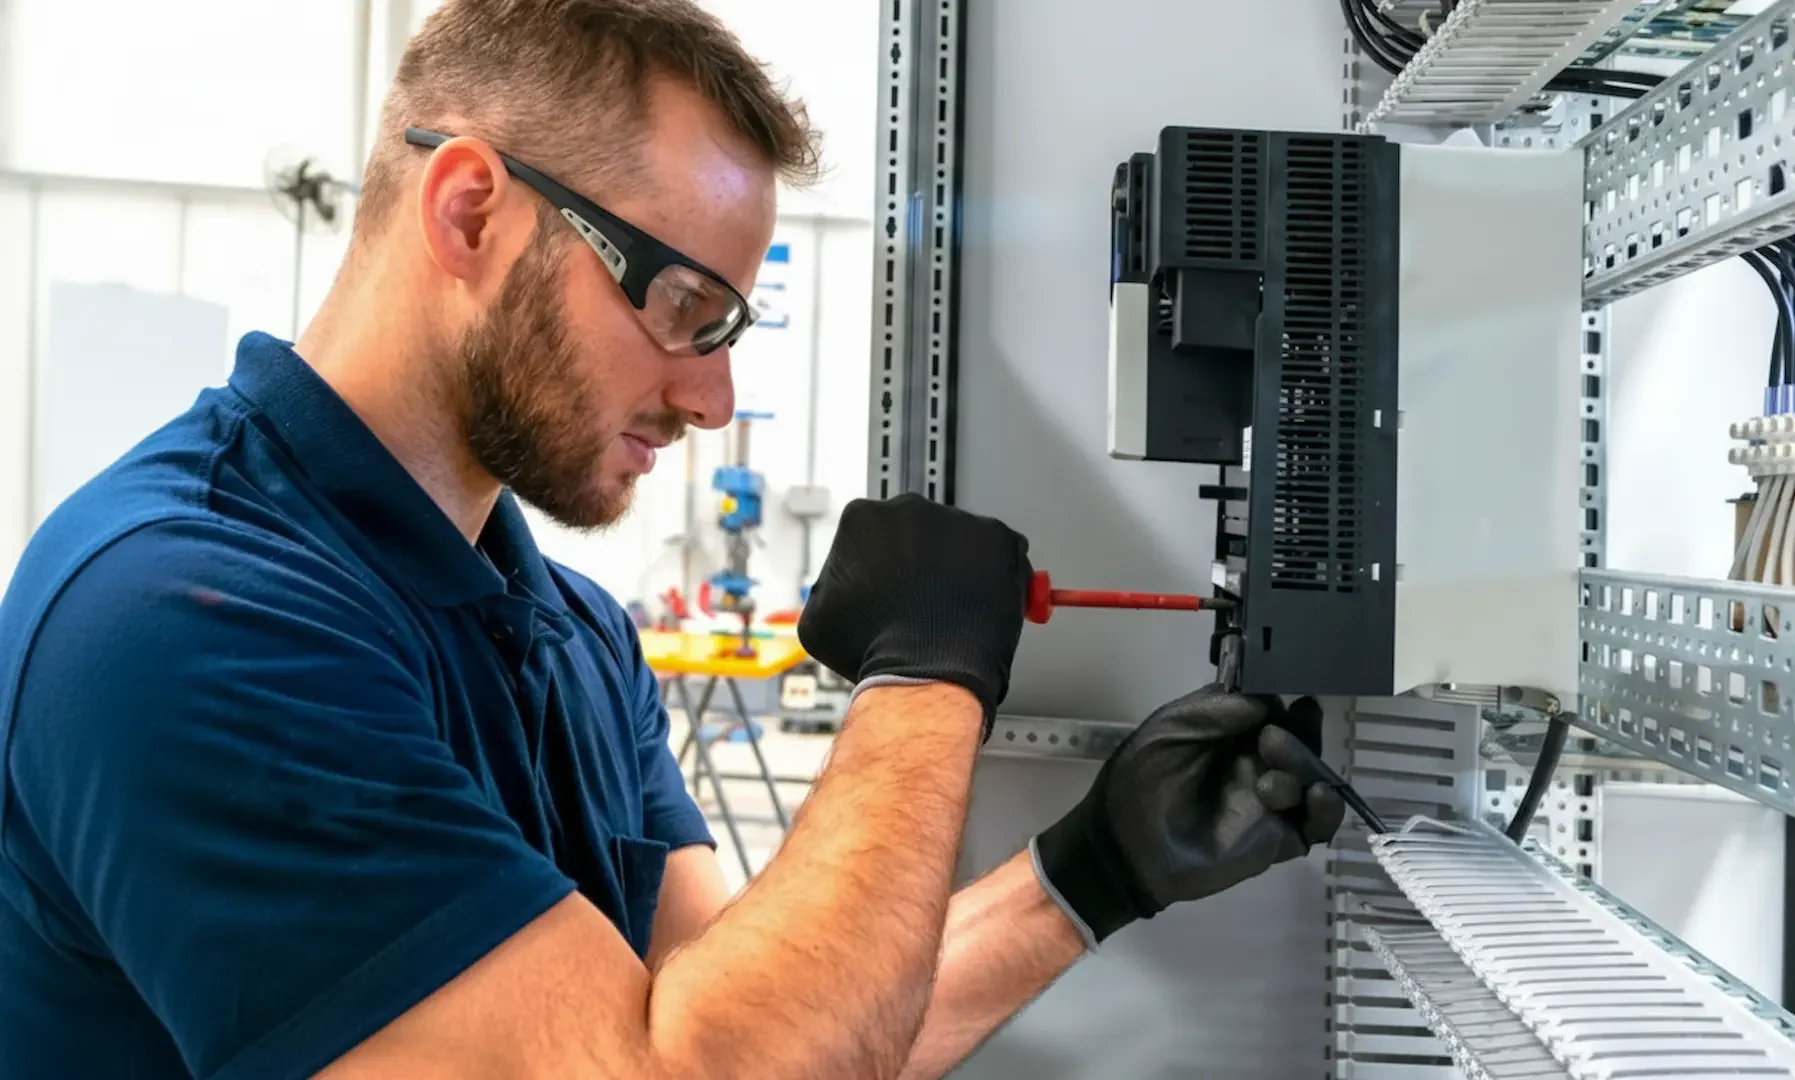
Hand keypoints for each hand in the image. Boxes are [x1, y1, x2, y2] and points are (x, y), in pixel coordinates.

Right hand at [798, 493, 1032, 735]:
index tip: (891, 585)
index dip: (883, 564)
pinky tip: (981, 604)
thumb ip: (828, 588)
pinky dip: (996, 574)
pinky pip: (1001, 551)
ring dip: (959, 567)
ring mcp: (958, 520)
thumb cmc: (874, 650)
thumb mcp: (818, 620)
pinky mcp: (999, 537)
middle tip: (925, 600)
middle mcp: (911, 508)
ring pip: (960, 540)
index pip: (874, 533)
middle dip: (922, 560)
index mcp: (863, 518)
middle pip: (918, 530)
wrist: (926, 674)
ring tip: (954, 609)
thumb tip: (838, 586)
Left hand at [1031, 687, 1344, 945]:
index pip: (1277, 710)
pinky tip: (1318, 797)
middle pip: (1302, 742)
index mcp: (1233, 733)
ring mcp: (1270, 802)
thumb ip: (1217, 707)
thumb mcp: (1170, 728)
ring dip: (1306, 770)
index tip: (1291, 697)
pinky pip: (1318, 825)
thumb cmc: (1141, 780)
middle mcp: (1257, 762)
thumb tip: (1268, 700)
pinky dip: (1329, 811)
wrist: (1126, 847)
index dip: (1287, 703)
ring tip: (1271, 782)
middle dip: (1298, 736)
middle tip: (1270, 741)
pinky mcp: (1278, 839)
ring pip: (1313, 779)